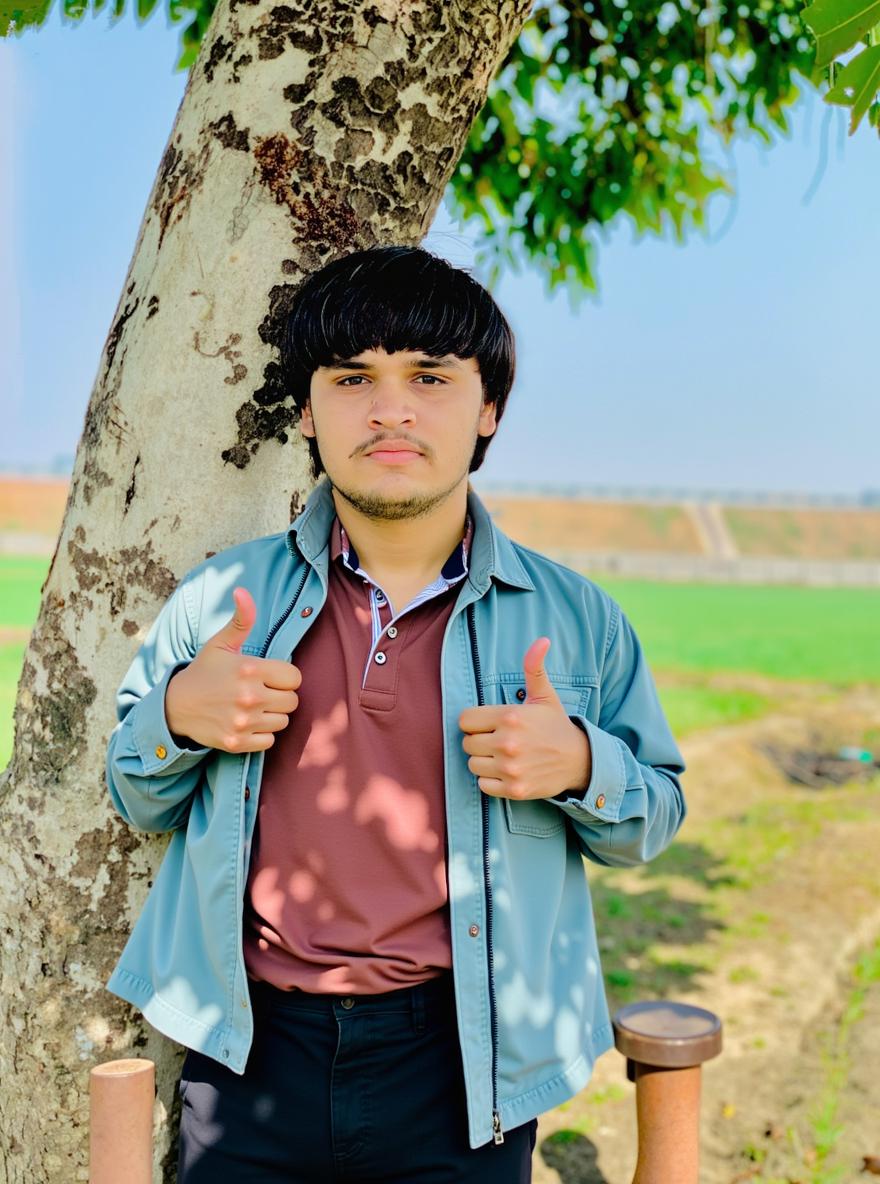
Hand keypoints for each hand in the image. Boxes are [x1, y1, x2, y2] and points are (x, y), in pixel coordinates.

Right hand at [164, 587, 301, 752]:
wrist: (175, 706)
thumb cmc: (204, 672)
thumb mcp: (221, 644)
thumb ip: (241, 620)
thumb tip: (242, 590)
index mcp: (250, 669)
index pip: (295, 678)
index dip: (285, 677)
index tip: (270, 677)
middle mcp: (249, 696)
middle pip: (292, 701)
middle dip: (280, 696)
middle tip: (262, 693)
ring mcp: (243, 721)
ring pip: (283, 721)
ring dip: (272, 716)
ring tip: (254, 707)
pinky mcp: (237, 742)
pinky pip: (269, 741)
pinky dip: (261, 735)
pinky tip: (247, 723)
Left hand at [458, 638, 590, 799]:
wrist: (579, 760)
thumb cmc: (555, 725)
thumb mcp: (544, 696)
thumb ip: (534, 668)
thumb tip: (542, 640)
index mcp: (510, 717)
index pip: (465, 720)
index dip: (475, 722)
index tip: (489, 724)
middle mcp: (508, 743)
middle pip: (467, 743)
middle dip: (479, 741)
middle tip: (498, 740)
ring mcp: (511, 768)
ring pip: (472, 765)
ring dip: (483, 761)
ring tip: (502, 756)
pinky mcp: (514, 789)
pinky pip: (482, 785)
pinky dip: (491, 781)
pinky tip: (506, 772)